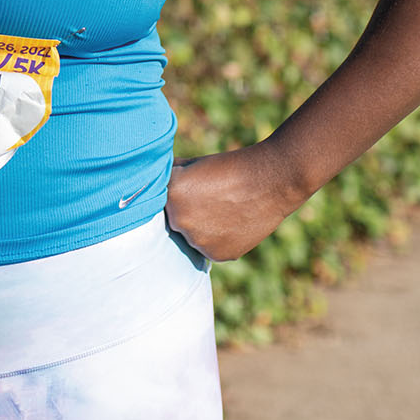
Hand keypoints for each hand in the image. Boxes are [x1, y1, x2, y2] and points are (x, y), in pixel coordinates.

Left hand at [165, 144, 303, 261]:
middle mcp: (180, 221)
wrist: (269, 180)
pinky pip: (209, 250)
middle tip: (208, 201)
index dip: (172, 197)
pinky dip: (217, 240)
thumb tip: (151, 181)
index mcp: (170, 196)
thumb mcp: (192, 164)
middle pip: (174, 222)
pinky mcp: (217, 255)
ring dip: (201, 229)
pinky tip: (231, 223)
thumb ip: (169, 177)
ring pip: (192, 238)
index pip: (158, 202)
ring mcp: (199, 241)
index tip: (187, 192)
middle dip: (185, 214)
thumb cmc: (228, 167)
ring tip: (222, 210)